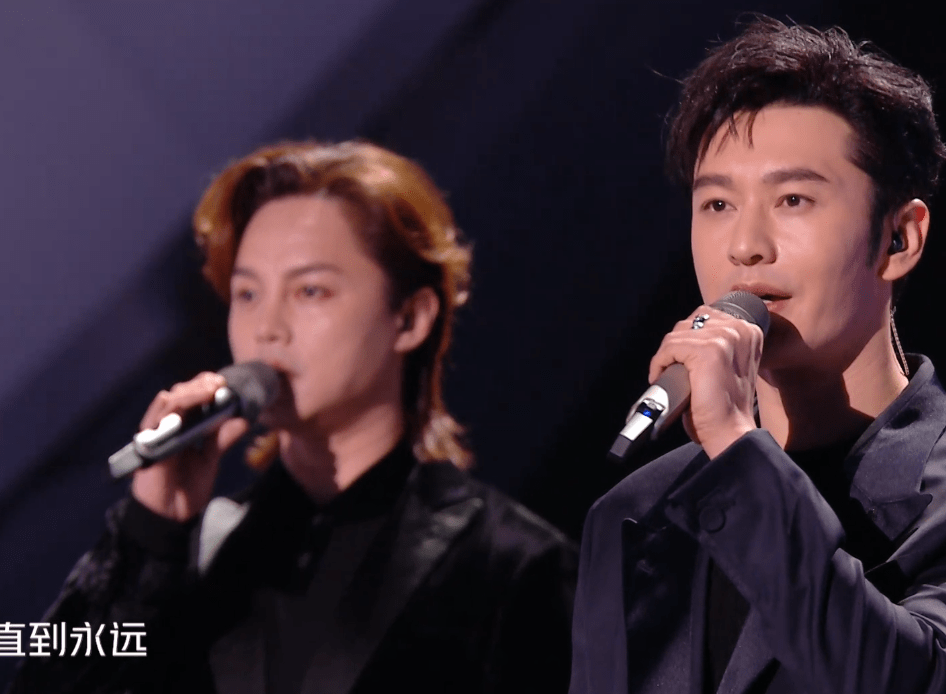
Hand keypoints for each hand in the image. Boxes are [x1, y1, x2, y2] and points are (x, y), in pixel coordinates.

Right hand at [131, 372, 250, 520]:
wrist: (170, 517)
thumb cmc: (187, 489)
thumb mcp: (210, 460)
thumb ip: (222, 439)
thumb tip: (244, 420)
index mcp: (181, 428)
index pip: (191, 399)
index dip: (204, 387)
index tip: (224, 382)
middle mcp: (167, 427)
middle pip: (179, 395)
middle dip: (199, 385)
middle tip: (219, 382)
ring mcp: (156, 434)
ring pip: (168, 401)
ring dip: (190, 392)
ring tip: (210, 389)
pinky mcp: (149, 444)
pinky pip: (156, 419)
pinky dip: (173, 408)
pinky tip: (189, 401)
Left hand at [648, 306, 762, 457]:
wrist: (730, 430)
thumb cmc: (725, 404)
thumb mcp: (726, 364)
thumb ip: (714, 344)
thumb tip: (684, 332)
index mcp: (748, 330)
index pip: (705, 315)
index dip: (687, 337)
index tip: (681, 359)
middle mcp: (740, 329)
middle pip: (690, 322)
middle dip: (675, 345)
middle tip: (672, 369)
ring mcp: (725, 337)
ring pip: (677, 334)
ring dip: (666, 356)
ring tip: (668, 376)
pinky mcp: (708, 350)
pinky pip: (670, 346)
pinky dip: (659, 363)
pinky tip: (662, 377)